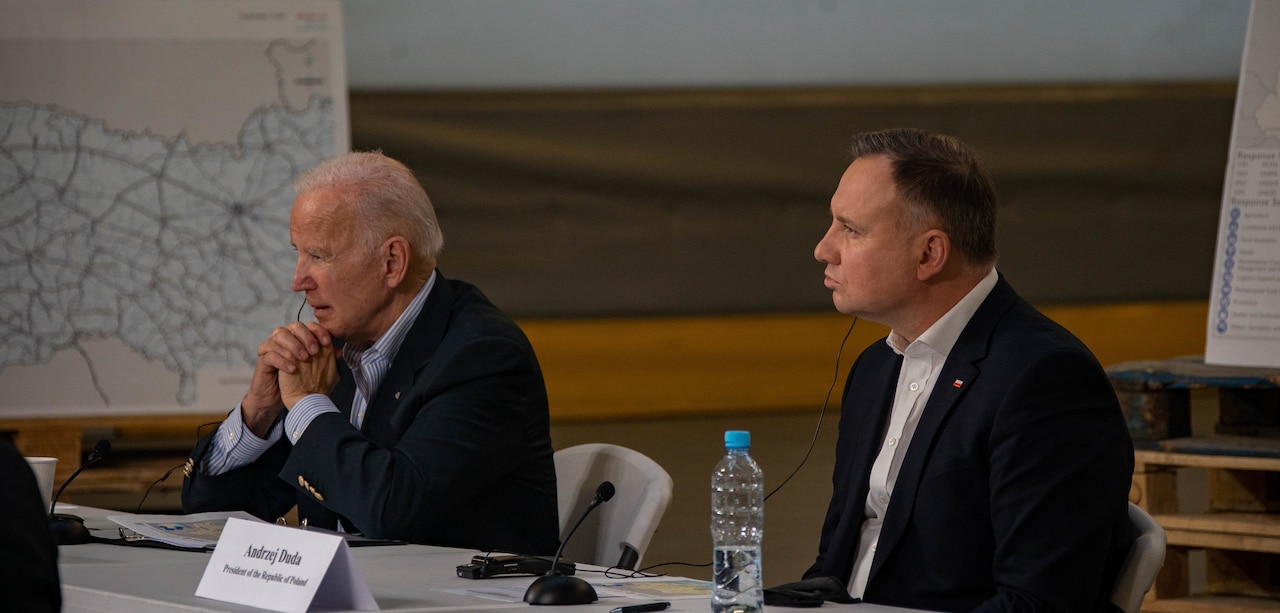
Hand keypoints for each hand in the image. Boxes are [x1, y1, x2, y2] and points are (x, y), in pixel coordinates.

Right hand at [242, 322, 333, 436]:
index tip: (327, 342)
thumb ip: (328, 359)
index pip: (308, 325)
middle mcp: (285, 340)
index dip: (318, 330)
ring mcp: (272, 348)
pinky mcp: (263, 361)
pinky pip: (269, 354)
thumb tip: (340, 351)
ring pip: (279, 335)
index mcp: (299, 339)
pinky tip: (293, 369)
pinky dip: (282, 360)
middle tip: (314, 351)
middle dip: (306, 336)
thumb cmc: (304, 382)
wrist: (288, 401)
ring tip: (304, 359)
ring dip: (293, 345)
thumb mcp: (319, 370)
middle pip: (293, 326)